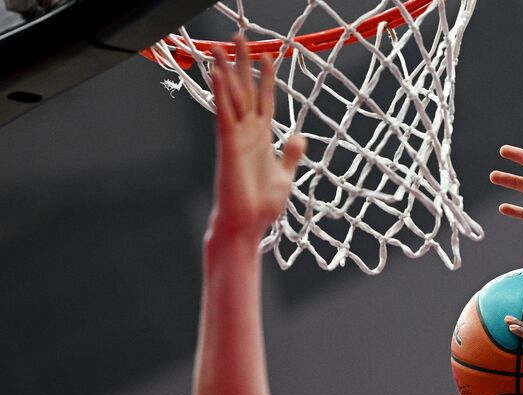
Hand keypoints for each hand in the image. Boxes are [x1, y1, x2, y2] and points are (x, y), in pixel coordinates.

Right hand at [209, 36, 305, 236]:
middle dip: (243, 64)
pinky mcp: (228, 145)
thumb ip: (291, 155)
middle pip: (245, 90)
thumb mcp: (285, 176)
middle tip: (239, 37)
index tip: (268, 56)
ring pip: (231, 97)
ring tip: (222, 46)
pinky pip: (223, 114)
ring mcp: (236, 137)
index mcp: (261, 138)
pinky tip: (216, 74)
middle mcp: (247, 132)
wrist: (248, 224)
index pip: (264, 100)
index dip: (267, 78)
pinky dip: (220, 93)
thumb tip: (300, 137)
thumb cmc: (261, 205)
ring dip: (227, 71)